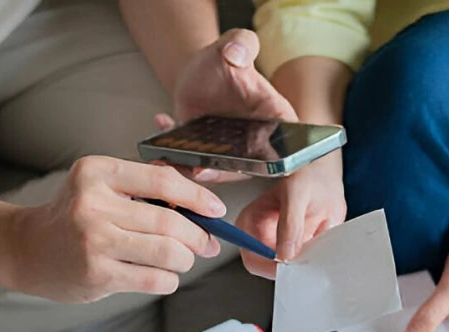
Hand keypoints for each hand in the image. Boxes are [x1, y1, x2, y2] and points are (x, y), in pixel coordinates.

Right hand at [5, 156, 223, 302]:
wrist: (26, 248)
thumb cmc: (74, 216)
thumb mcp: (100, 187)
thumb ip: (144, 189)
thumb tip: (203, 207)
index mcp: (98, 172)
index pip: (163, 180)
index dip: (198, 196)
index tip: (216, 210)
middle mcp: (94, 204)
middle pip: (171, 222)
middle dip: (198, 237)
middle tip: (205, 244)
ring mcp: (94, 241)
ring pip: (169, 253)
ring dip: (185, 260)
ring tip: (181, 259)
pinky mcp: (97, 274)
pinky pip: (156, 280)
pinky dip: (169, 279)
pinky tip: (160, 274)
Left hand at [158, 29, 296, 182]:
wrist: (199, 69)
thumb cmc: (226, 55)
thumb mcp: (236, 41)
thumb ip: (242, 42)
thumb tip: (235, 54)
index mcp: (275, 116)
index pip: (284, 146)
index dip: (274, 163)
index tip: (254, 164)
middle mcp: (258, 140)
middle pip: (248, 167)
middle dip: (224, 173)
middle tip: (201, 171)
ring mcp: (233, 151)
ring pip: (218, 170)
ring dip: (195, 169)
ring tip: (175, 160)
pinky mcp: (209, 154)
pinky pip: (195, 162)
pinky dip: (176, 155)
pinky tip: (164, 129)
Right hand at [237, 153, 345, 274]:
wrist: (323, 173)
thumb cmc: (306, 174)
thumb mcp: (298, 193)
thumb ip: (291, 223)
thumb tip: (285, 253)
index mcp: (249, 222)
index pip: (253, 259)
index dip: (274, 266)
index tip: (295, 262)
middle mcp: (258, 237)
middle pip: (269, 269)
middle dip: (292, 264)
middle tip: (311, 249)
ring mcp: (275, 245)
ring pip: (287, 269)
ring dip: (305, 259)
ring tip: (316, 235)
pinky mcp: (291, 249)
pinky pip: (300, 264)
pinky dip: (312, 256)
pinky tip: (318, 237)